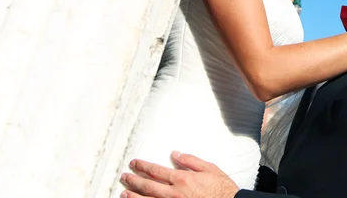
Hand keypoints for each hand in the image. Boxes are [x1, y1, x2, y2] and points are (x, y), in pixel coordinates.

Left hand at [120, 151, 238, 197]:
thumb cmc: (222, 189)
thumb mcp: (210, 169)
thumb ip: (190, 161)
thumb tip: (175, 154)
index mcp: (182, 179)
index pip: (155, 171)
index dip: (142, 166)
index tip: (134, 163)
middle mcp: (174, 194)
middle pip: (147, 186)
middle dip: (133, 181)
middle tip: (124, 176)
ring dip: (133, 197)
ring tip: (124, 194)